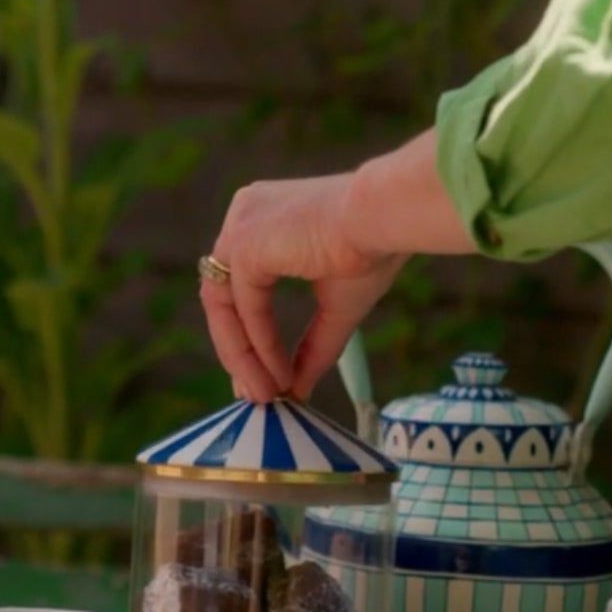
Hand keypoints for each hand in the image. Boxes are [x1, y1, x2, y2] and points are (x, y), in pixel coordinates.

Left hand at [201, 171, 401, 402]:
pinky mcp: (245, 243)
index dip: (246, 336)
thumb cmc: (374, 248)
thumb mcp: (337, 306)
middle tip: (256, 395)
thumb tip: (299, 390)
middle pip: (223, 297)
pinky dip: (258, 345)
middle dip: (238, 352)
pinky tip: (281, 373)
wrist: (388, 217)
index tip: (261, 377)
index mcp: (264, 218)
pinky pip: (243, 308)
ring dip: (243, 356)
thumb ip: (313, 346)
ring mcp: (240, 226)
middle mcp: (244, 216)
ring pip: (223, 305)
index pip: (238, 284)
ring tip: (267, 394)